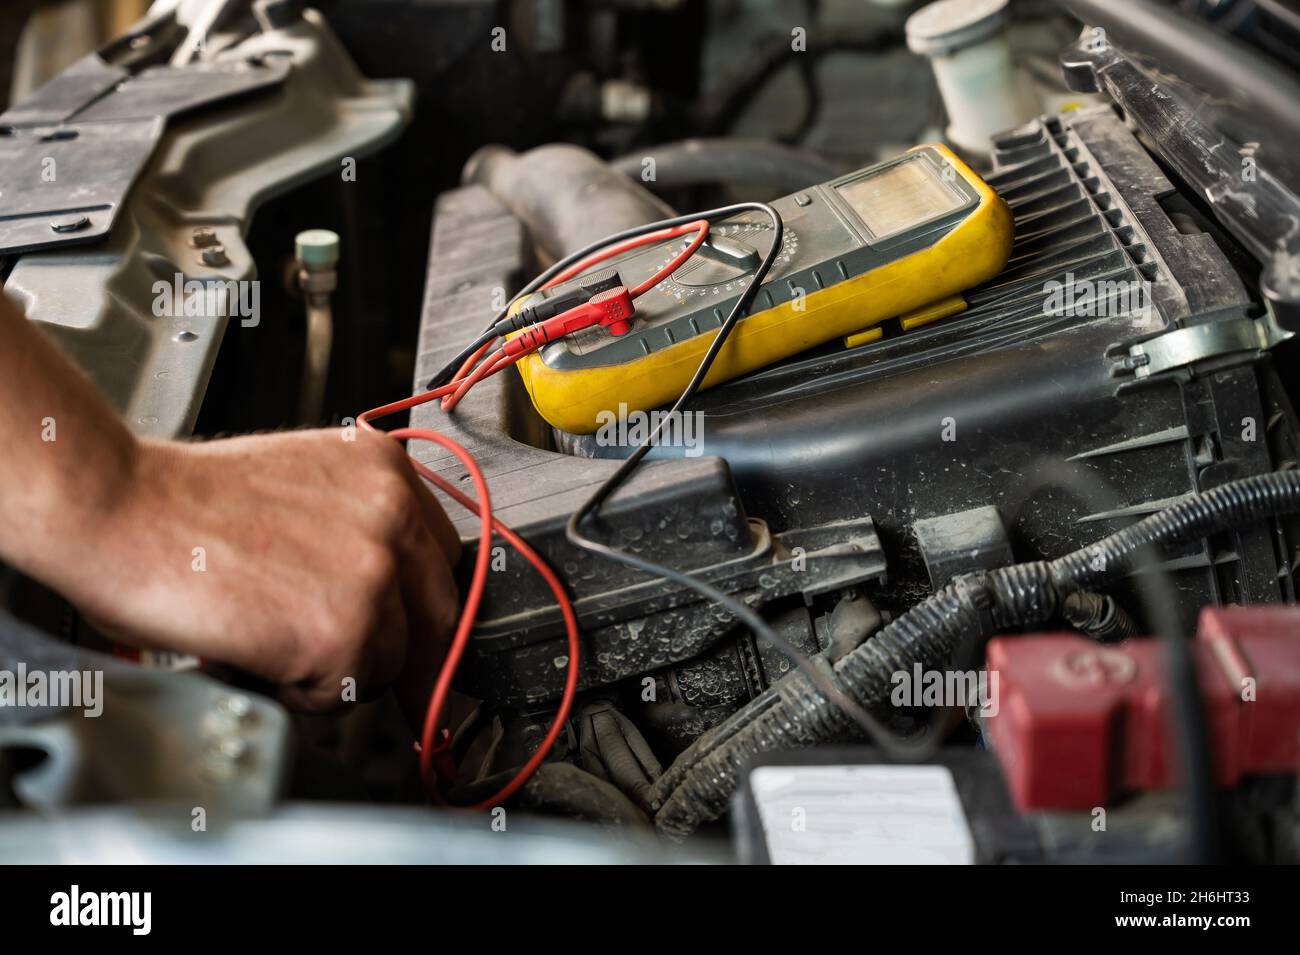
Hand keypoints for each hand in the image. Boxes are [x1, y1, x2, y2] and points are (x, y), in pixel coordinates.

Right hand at [66, 428, 461, 710]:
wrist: (119, 508)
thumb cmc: (183, 504)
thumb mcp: (304, 485)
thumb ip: (357, 526)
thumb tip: (389, 588)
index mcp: (385, 471)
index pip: (440, 559)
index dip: (421, 605)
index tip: (416, 634)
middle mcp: (393, 515)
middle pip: (439, 614)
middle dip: (408, 654)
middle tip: (378, 674)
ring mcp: (374, 573)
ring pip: (391, 661)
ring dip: (337, 670)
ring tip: (274, 641)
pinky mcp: (342, 631)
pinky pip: (344, 693)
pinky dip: (301, 692)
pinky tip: (259, 654)